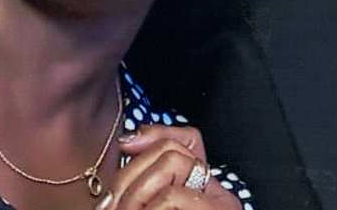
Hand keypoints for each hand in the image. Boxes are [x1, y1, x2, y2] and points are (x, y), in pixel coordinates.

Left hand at [95, 124, 241, 209]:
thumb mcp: (143, 198)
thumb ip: (144, 173)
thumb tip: (130, 139)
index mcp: (203, 191)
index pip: (189, 139)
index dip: (156, 134)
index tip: (125, 145)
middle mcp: (219, 194)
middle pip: (173, 149)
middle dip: (132, 176)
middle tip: (113, 206)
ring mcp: (223, 204)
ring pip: (172, 162)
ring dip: (137, 194)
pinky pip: (172, 196)